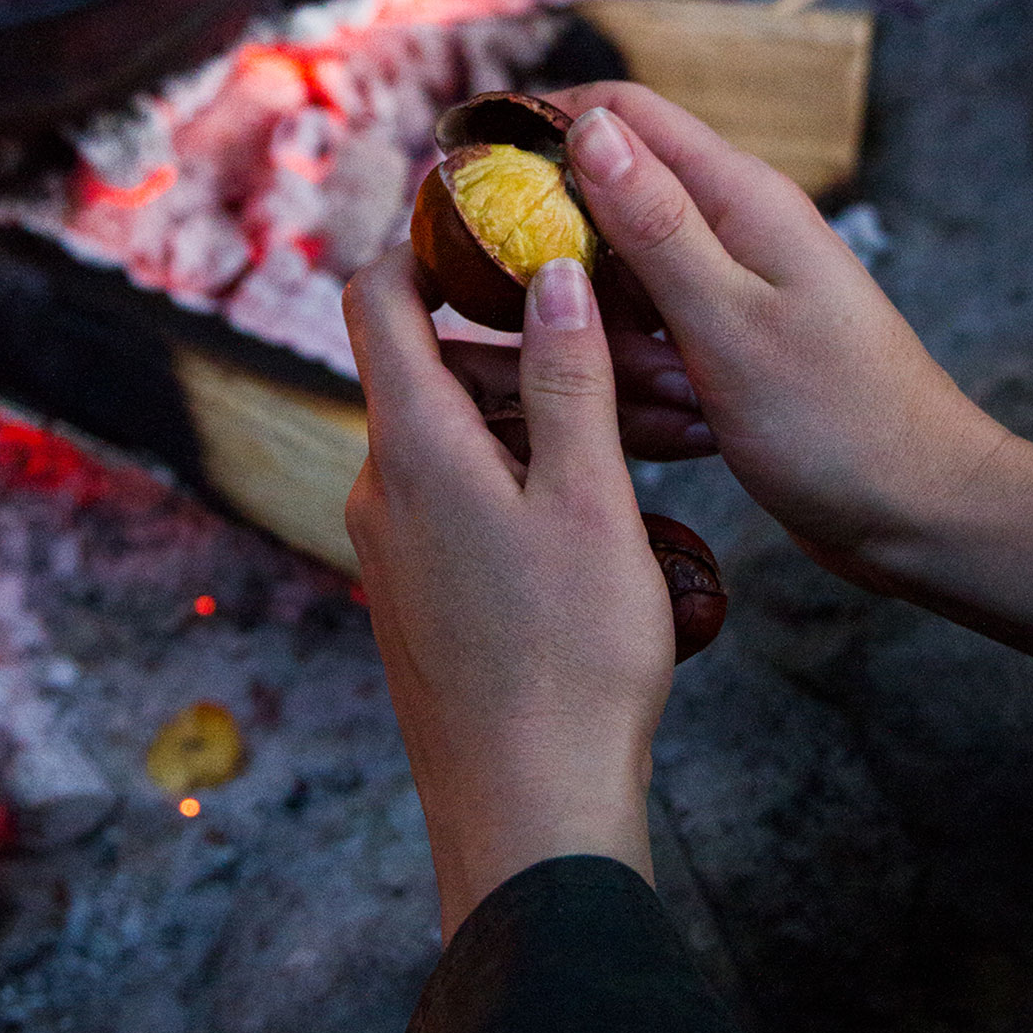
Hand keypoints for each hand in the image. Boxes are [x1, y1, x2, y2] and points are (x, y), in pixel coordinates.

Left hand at [343, 245, 674, 940]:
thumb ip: (567, 377)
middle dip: (535, 348)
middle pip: (442, 368)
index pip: (378, 294)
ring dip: (545, 422)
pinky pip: (463, 499)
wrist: (528, 816)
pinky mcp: (416, 593)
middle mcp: (381, 486)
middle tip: (643, 367)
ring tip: (655, 445)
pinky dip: (527, 479)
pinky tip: (609, 513)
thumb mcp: (591, 502)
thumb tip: (548, 274)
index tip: (491, 215)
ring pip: (464, 438)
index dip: (423, 238)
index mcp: (412, 446)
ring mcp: (392, 546)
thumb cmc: (569, 663)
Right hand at [549, 82, 988, 566]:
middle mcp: (728, 232)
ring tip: (670, 401)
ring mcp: (722, 293)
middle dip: (565, 272)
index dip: (539, 126)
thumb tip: (589, 126)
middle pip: (601, 208)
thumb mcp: (730, 322)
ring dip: (614, 348)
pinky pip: (643, 350)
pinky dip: (643, 389)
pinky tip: (684, 431)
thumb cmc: (840, 423)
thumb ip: (656, 225)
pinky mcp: (719, 351)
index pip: (620, 114)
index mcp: (738, 199)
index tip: (464, 167)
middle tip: (564, 336)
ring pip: (614, 292)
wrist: (920, 517)